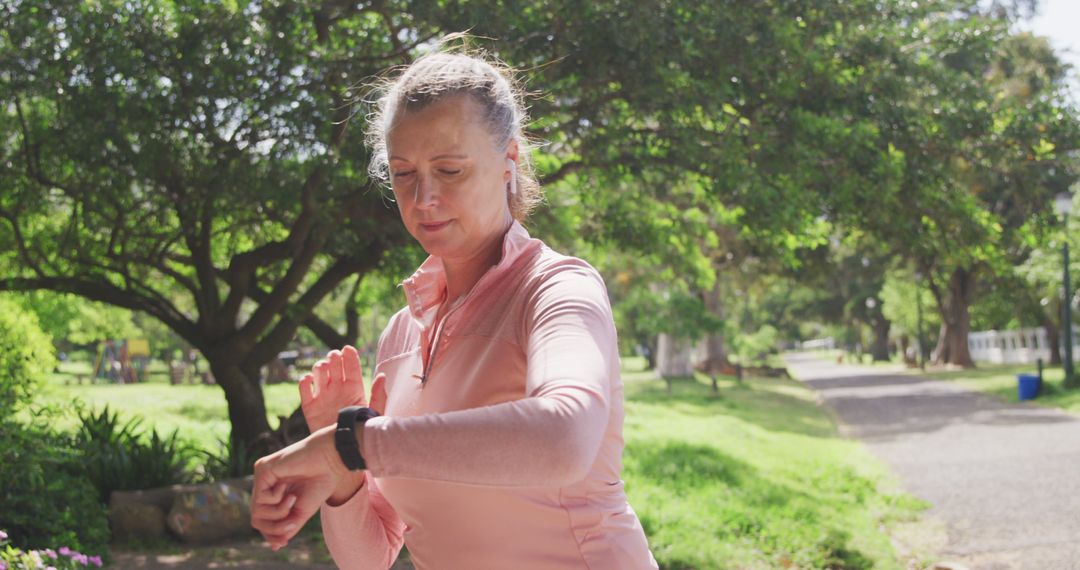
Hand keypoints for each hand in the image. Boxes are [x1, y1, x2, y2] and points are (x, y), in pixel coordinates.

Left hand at [251, 426, 346, 550]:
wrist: (331, 461)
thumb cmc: (320, 483)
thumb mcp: (302, 512)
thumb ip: (287, 527)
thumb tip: (275, 544)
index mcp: (276, 493)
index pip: (263, 519)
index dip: (270, 533)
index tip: (283, 542)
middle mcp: (266, 485)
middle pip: (257, 518)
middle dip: (274, 527)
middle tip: (292, 523)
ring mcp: (262, 476)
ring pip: (256, 511)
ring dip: (277, 513)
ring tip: (293, 500)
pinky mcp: (261, 469)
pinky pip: (260, 498)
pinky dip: (276, 499)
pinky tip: (287, 486)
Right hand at [298, 345, 386, 431]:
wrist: (341, 450)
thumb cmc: (360, 432)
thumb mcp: (372, 415)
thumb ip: (378, 396)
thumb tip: (382, 376)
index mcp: (354, 388)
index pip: (351, 367)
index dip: (349, 356)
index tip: (347, 349)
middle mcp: (337, 389)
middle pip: (334, 365)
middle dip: (333, 358)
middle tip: (334, 357)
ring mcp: (323, 396)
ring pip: (319, 373)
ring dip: (319, 367)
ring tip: (323, 368)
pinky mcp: (309, 406)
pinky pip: (304, 388)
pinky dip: (305, 381)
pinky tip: (309, 380)